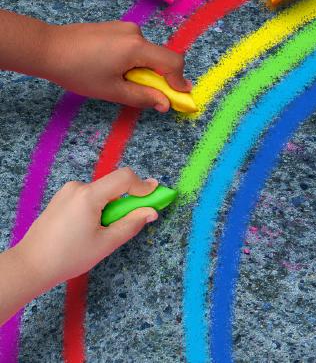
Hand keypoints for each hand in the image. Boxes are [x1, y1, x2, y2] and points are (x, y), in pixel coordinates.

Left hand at [14, 168, 157, 291]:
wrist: (30, 265)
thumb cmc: (68, 257)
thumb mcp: (105, 243)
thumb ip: (131, 224)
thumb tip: (151, 211)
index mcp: (89, 195)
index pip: (124, 178)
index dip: (143, 185)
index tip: (157, 195)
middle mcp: (78, 187)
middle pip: (113, 185)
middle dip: (128, 199)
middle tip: (136, 218)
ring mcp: (68, 191)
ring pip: (102, 192)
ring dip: (112, 205)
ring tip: (104, 231)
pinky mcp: (62, 198)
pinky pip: (89, 196)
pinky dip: (99, 207)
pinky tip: (90, 229)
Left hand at [44, 20, 190, 111]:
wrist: (48, 48)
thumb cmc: (77, 71)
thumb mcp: (112, 90)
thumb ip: (142, 97)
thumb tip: (165, 104)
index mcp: (137, 47)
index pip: (173, 62)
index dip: (179, 81)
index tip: (180, 96)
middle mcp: (136, 33)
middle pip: (160, 57)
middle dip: (159, 77)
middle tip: (145, 93)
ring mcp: (125, 27)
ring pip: (147, 52)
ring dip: (144, 68)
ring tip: (119, 80)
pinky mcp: (116, 27)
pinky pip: (135, 45)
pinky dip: (134, 59)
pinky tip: (111, 68)